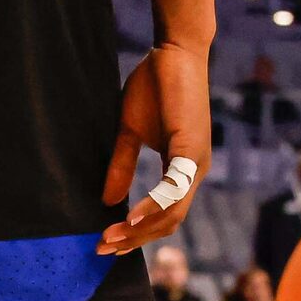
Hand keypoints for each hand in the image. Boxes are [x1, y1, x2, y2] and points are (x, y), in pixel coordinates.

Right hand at [100, 40, 211, 254]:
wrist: (174, 52)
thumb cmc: (155, 87)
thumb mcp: (131, 132)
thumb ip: (122, 166)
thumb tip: (107, 201)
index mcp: (184, 168)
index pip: (166, 214)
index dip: (137, 234)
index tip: (106, 243)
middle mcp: (196, 169)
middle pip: (170, 221)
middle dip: (136, 239)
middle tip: (103, 249)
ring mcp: (197, 159)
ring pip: (174, 210)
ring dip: (141, 229)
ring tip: (111, 237)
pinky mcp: (191, 144)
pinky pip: (174, 184)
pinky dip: (153, 204)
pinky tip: (131, 216)